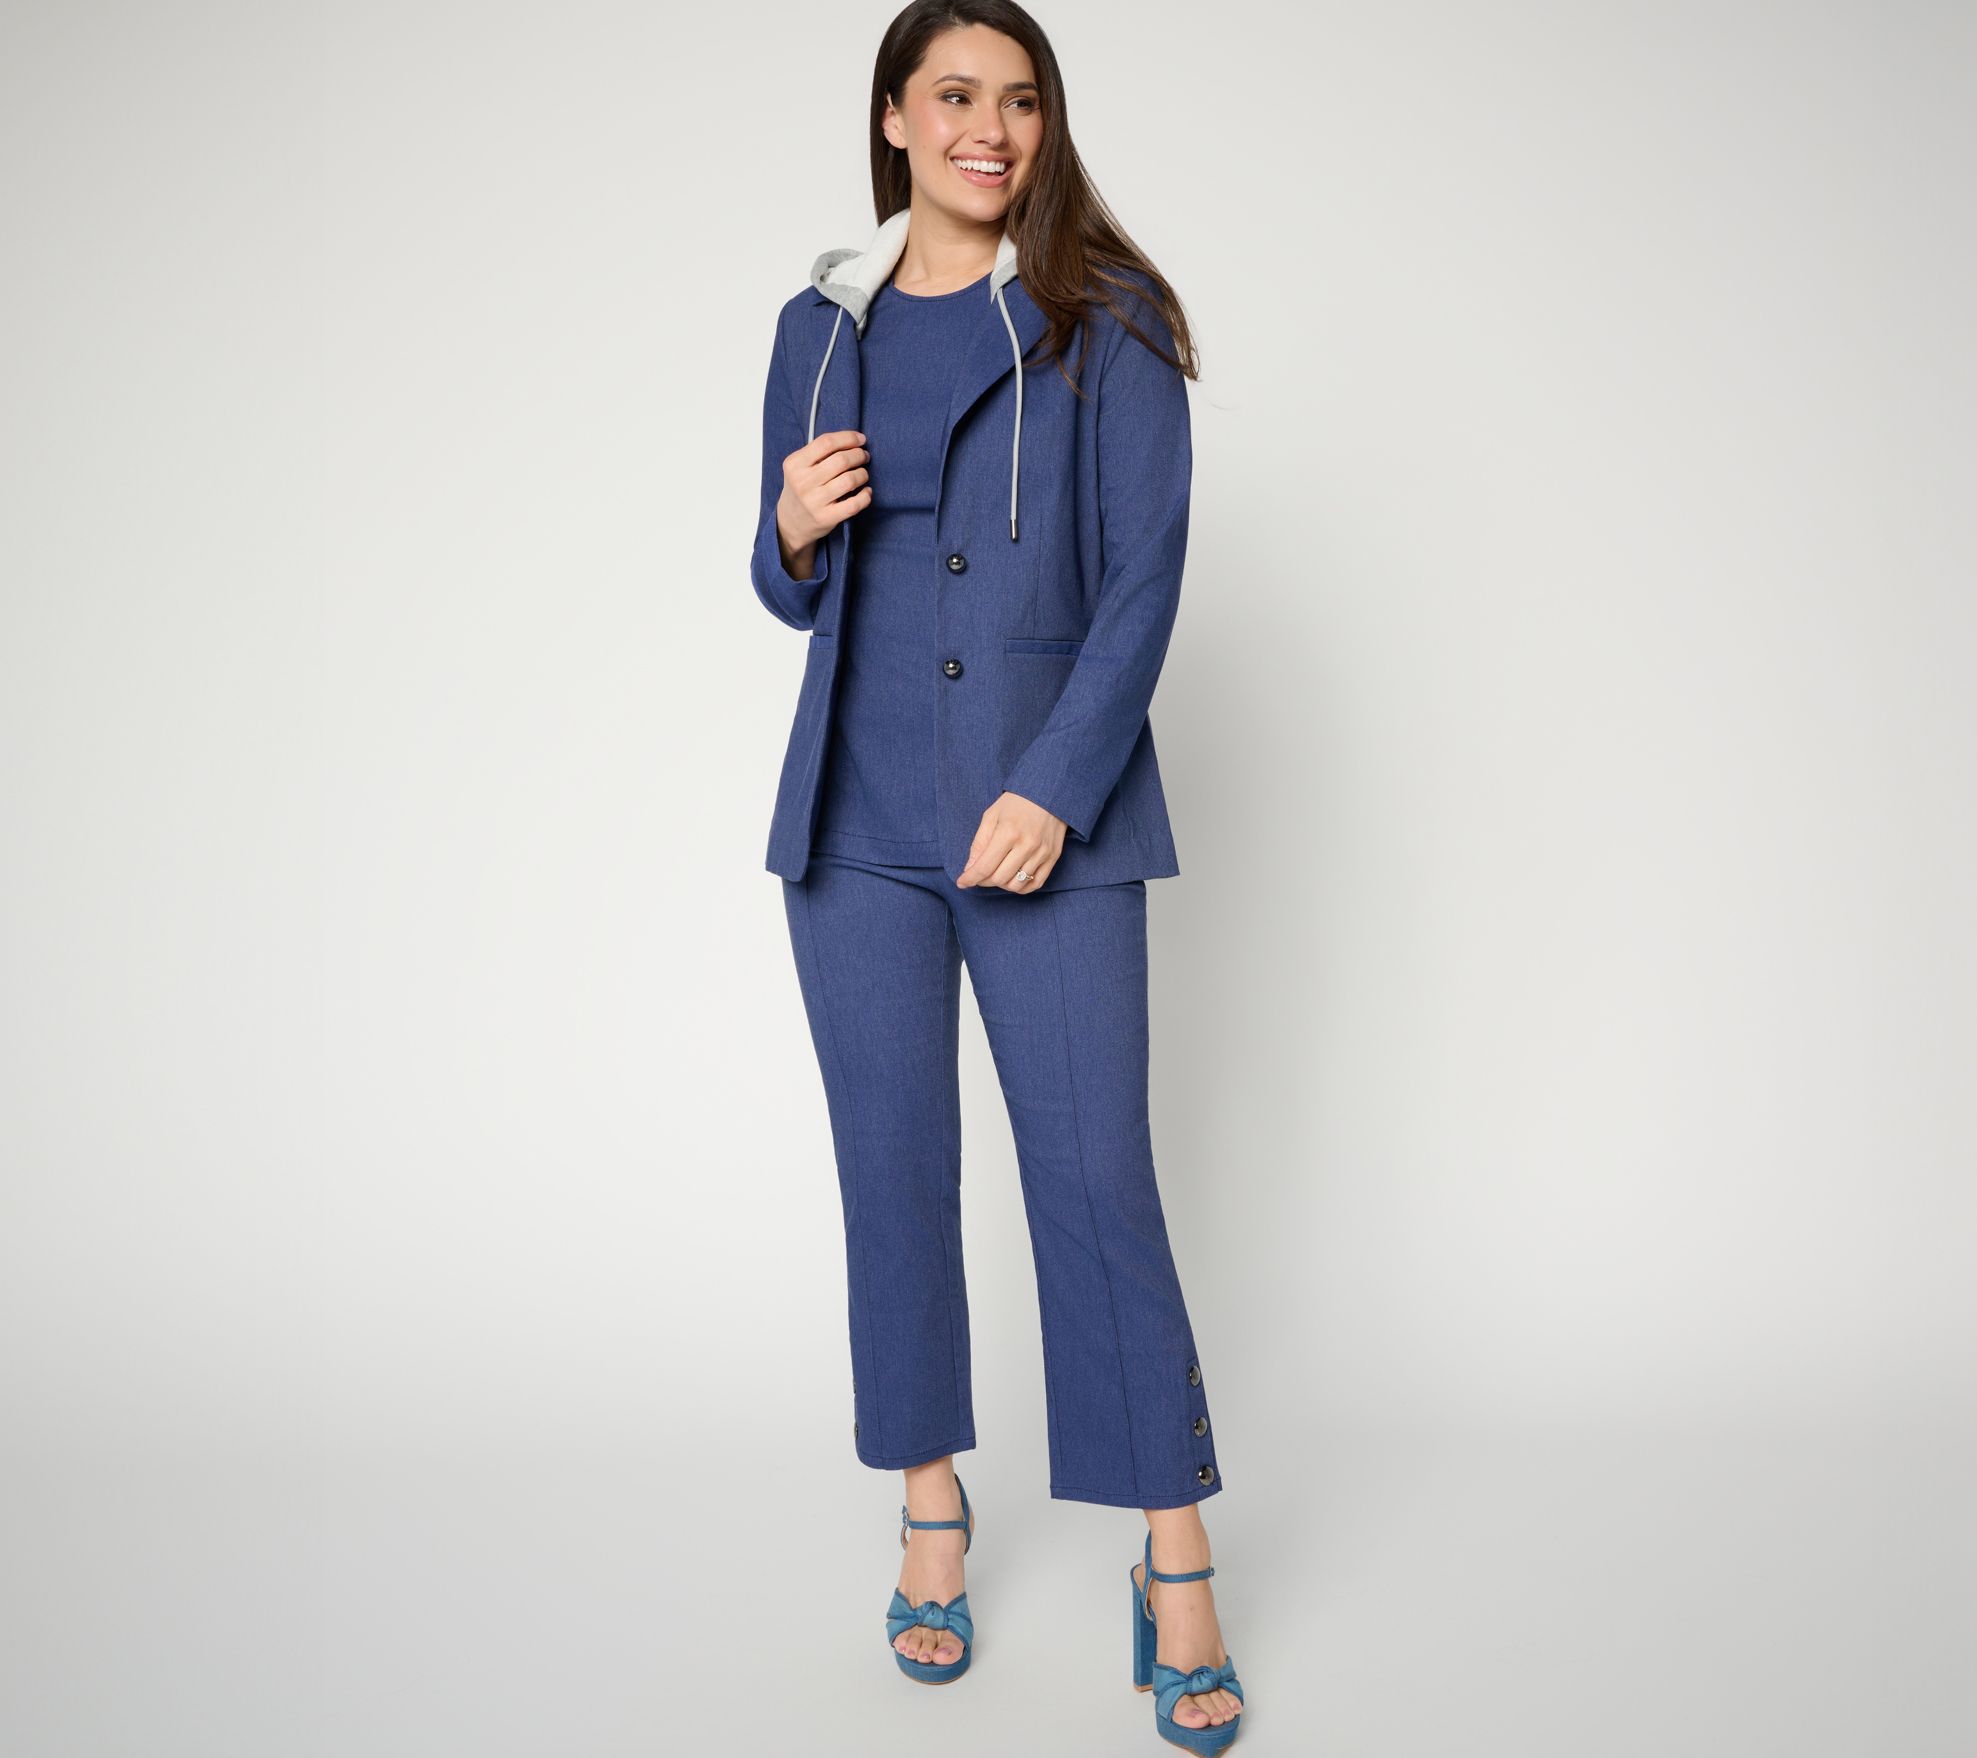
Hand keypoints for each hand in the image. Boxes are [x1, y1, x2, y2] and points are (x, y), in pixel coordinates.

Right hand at [776, 428, 870, 570]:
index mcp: (795, 464)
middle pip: (841, 460)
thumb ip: (819, 452)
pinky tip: (866, 491)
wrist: (791, 522)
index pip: (826, 442)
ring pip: (849, 480)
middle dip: (859, 455)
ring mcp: (813, 502)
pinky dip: (866, 496)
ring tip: (863, 474)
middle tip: (864, 456)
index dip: (848, 438)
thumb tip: (854, 441)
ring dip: (863, 474)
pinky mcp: (825, 518)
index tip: (861, 439)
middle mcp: (802, 482)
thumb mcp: (800, 466)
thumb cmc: (802, 487)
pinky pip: (854, 504)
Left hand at [956, 793, 1066, 891]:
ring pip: (1016, 885)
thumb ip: (979, 844)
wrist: (1048, 792)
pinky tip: (1013, 879)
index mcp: (1008, 833)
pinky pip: (1035, 884)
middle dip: (984, 881)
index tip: (962, 882)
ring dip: (1001, 885)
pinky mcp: (1053, 857)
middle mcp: (1027, 845)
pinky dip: (1021, 888)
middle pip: (999, 879)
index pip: (985, 867)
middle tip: (980, 874)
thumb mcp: (991, 816)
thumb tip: (970, 869)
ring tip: (997, 873)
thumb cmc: (1016, 803)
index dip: (970, 878)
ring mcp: (1042, 853)